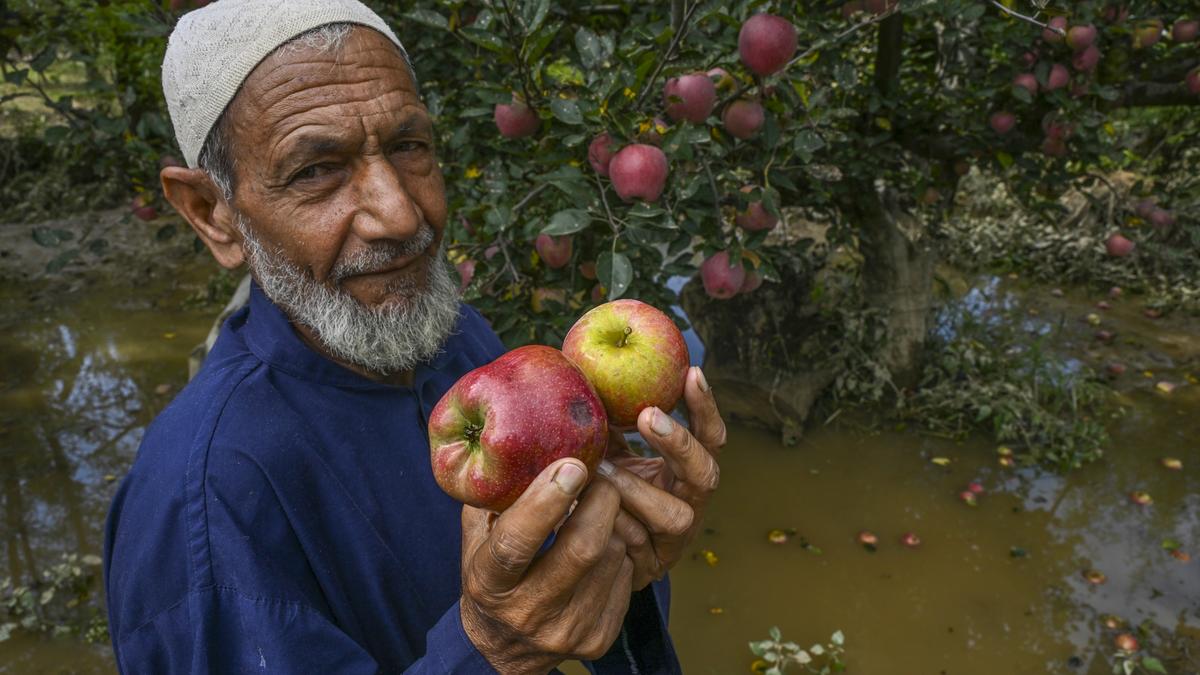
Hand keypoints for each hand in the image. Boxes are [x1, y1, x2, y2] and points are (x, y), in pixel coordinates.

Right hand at [460, 459, 633, 673]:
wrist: (506, 648)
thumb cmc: (492, 577)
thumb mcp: (478, 538)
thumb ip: (495, 498)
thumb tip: (521, 447)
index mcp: (489, 582)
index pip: (517, 541)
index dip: (545, 501)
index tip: (570, 465)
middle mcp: (528, 612)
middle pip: (583, 548)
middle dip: (601, 501)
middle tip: (600, 475)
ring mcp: (568, 630)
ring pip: (613, 555)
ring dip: (611, 524)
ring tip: (595, 513)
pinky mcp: (599, 638)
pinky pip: (626, 575)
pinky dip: (620, 551)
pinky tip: (602, 547)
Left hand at [598, 366, 725, 588]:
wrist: (584, 553)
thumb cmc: (600, 487)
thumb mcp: (606, 448)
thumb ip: (606, 419)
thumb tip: (585, 368)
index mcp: (686, 469)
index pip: (708, 435)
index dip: (704, 407)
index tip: (690, 372)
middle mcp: (689, 501)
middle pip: (707, 474)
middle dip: (679, 443)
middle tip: (646, 414)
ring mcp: (675, 538)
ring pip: (677, 516)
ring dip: (638, 489)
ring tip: (603, 470)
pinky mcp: (652, 566)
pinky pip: (641, 545)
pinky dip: (617, 524)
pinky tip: (590, 510)